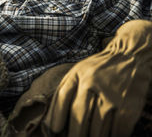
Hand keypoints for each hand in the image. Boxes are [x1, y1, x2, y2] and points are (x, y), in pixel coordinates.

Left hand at [43, 20, 151, 136]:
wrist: (130, 54)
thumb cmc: (100, 67)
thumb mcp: (79, 70)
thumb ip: (67, 88)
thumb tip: (53, 115)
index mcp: (78, 74)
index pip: (62, 98)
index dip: (56, 117)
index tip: (54, 129)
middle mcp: (92, 84)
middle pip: (78, 117)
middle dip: (74, 134)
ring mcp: (111, 96)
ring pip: (97, 128)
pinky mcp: (129, 106)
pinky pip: (118, 131)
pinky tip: (109, 136)